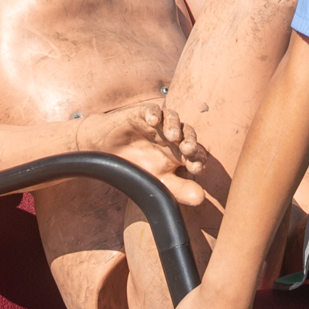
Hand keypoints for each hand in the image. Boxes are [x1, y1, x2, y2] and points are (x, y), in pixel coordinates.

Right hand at [80, 103, 208, 206]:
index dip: (199, 160)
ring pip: (173, 119)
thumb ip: (179, 189)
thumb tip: (201, 198)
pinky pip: (152, 110)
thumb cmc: (137, 168)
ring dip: (174, 126)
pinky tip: (153, 120)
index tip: (197, 169)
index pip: (196, 155)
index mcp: (180, 154)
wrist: (107, 152)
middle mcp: (173, 138)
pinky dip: (153, 113)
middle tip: (190, 150)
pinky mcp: (143, 114)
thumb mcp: (158, 182)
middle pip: (188, 135)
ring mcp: (159, 125)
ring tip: (173, 136)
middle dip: (190, 142)